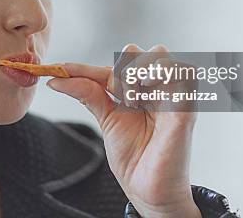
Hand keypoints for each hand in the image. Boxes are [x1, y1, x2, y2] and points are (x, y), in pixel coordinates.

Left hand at [47, 44, 200, 217]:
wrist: (146, 189)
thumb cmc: (133, 157)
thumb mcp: (106, 119)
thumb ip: (88, 94)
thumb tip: (56, 80)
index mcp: (139, 90)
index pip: (114, 65)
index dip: (86, 67)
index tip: (60, 71)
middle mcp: (157, 88)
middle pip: (139, 52)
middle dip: (120, 68)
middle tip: (115, 95)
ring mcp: (173, 95)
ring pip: (160, 54)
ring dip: (138, 70)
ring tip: (131, 98)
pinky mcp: (186, 107)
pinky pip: (183, 74)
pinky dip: (161, 74)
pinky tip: (146, 91)